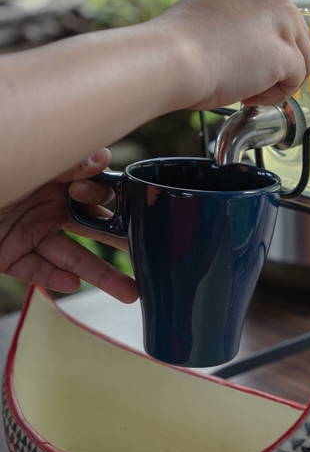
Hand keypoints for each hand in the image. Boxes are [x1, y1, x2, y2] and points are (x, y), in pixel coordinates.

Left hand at [0, 149, 136, 302]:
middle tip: (153, 258)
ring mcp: (30, 232)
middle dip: (123, 246)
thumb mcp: (34, 158)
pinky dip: (51, 278)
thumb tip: (104, 159)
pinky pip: (34, 270)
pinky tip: (71, 284)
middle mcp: (49, 207)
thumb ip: (68, 162)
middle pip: (94, 230)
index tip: (80, 192)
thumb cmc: (1, 164)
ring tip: (130, 292)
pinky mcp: (8, 254)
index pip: (96, 192)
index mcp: (59, 181)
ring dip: (100, 276)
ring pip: (71, 257)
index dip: (97, 195)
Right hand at [151, 0, 309, 109]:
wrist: (170, 58)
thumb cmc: (176, 44)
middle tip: (240, 74)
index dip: (259, 39)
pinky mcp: (287, 50)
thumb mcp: (208, 11)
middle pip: (293, 33)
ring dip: (277, 78)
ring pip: (300, 56)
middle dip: (273, 59)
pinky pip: (297, 79)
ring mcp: (282, 18)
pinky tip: (249, 94)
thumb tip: (254, 43)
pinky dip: (276, 94)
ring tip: (245, 86)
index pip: (273, 11)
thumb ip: (237, 17)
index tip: (237, 54)